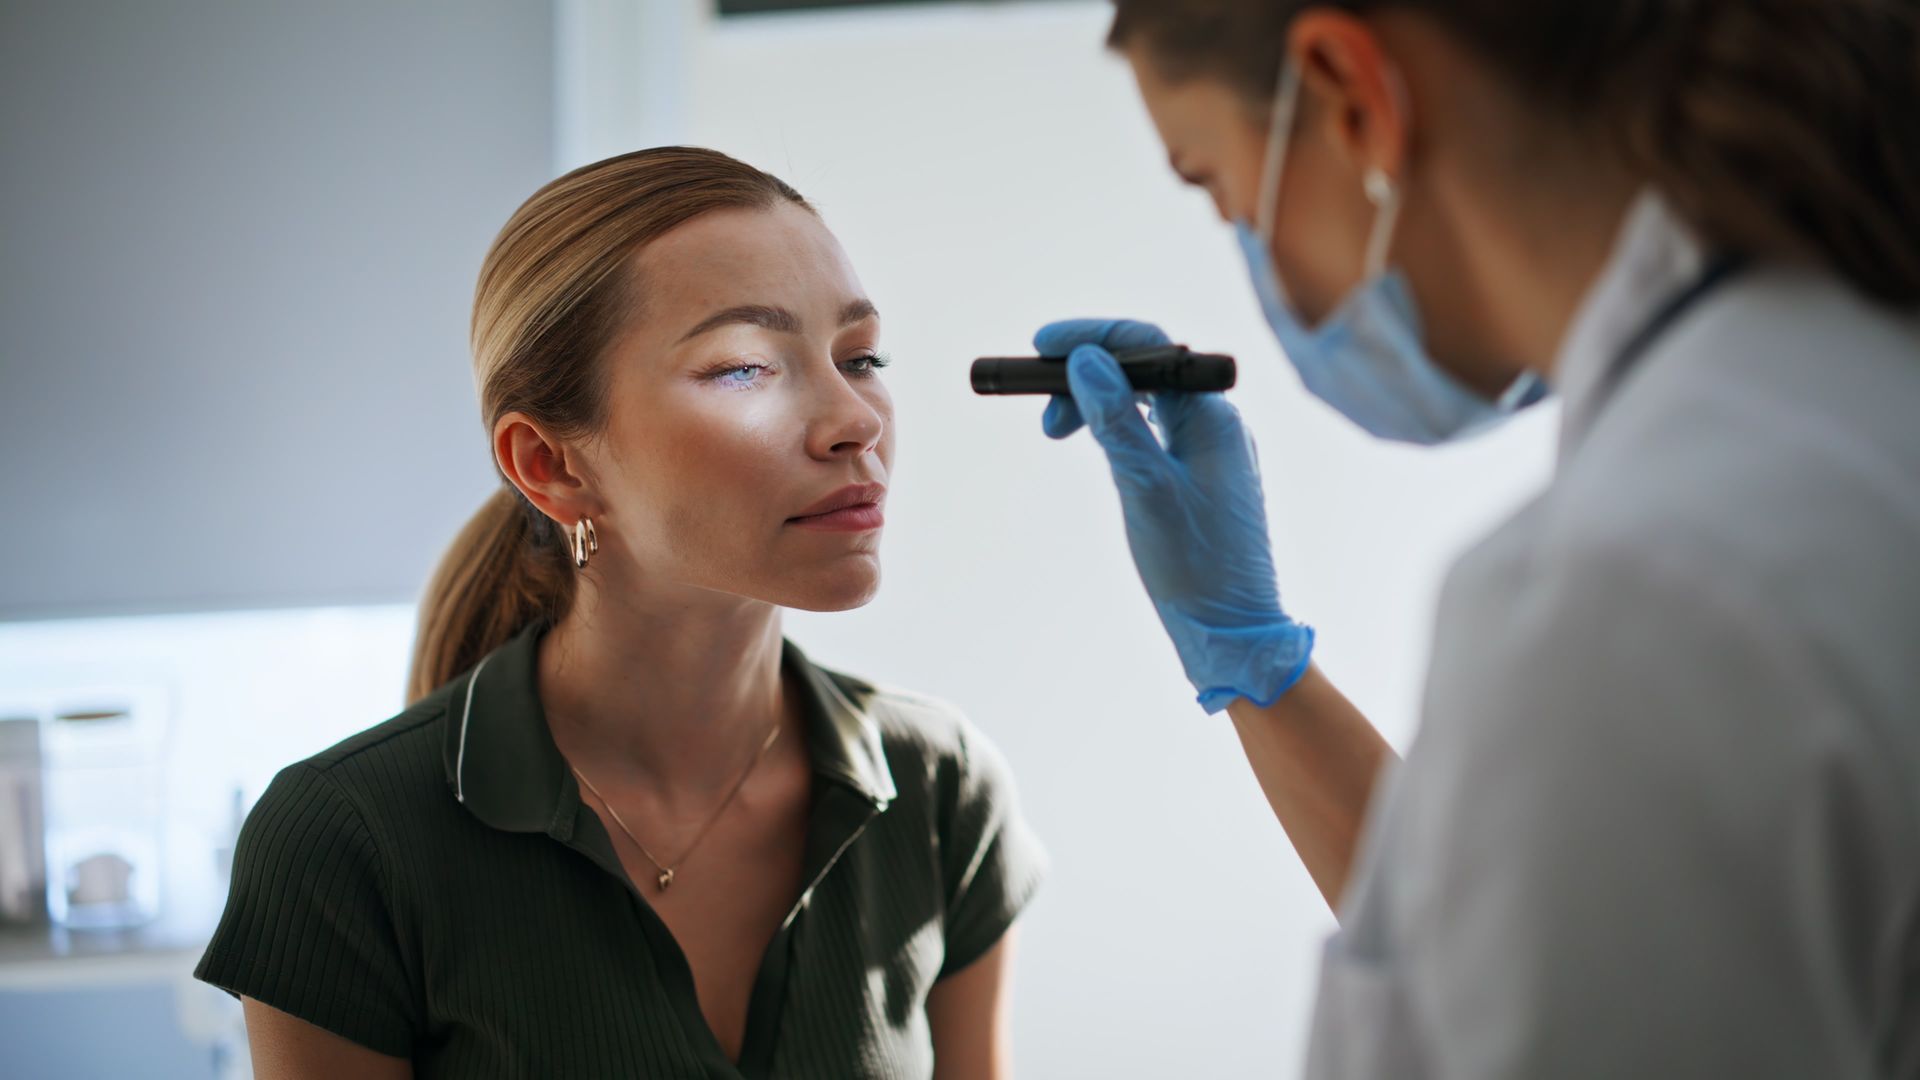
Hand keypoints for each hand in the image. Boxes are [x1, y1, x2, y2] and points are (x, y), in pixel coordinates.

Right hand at [1038, 318, 1313, 711]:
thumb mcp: (1145, 489)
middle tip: (1042, 407)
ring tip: (1056, 431)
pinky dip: (1118, 429)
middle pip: (1146, 369)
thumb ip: (1118, 422)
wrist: (1234, 632)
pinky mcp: (1202, 476)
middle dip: (1087, 374)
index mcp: (1213, 417)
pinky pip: (1155, 430)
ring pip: (1147, 400)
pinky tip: (1094, 444)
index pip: (1150, 348)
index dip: (1092, 337)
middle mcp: (1217, 423)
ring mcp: (1211, 450)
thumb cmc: (1196, 568)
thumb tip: (1087, 361)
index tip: (1042, 346)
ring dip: (1097, 403)